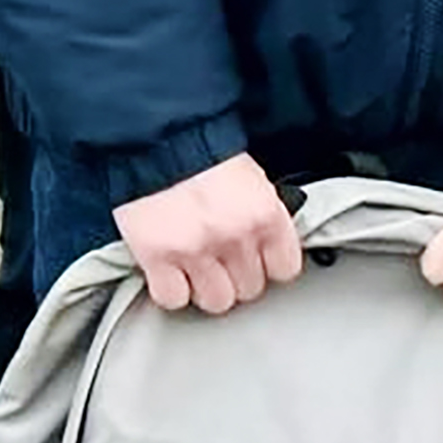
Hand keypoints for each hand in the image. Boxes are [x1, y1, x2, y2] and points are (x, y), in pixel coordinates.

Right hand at [113, 151, 302, 315]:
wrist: (159, 140)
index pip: (285, 270)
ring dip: (207, 288)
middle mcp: (236, 237)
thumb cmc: (206, 155)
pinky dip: (172, 291)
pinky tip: (172, 273)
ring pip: (217, 302)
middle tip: (222, 260)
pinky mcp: (157, 258)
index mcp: (266, 215)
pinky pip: (174, 299)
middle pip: (250, 289)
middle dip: (237, 276)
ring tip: (197, 269)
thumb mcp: (254, 182)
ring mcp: (196, 250)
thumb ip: (265, 217)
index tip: (258, 261)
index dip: (269, 267)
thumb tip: (272, 250)